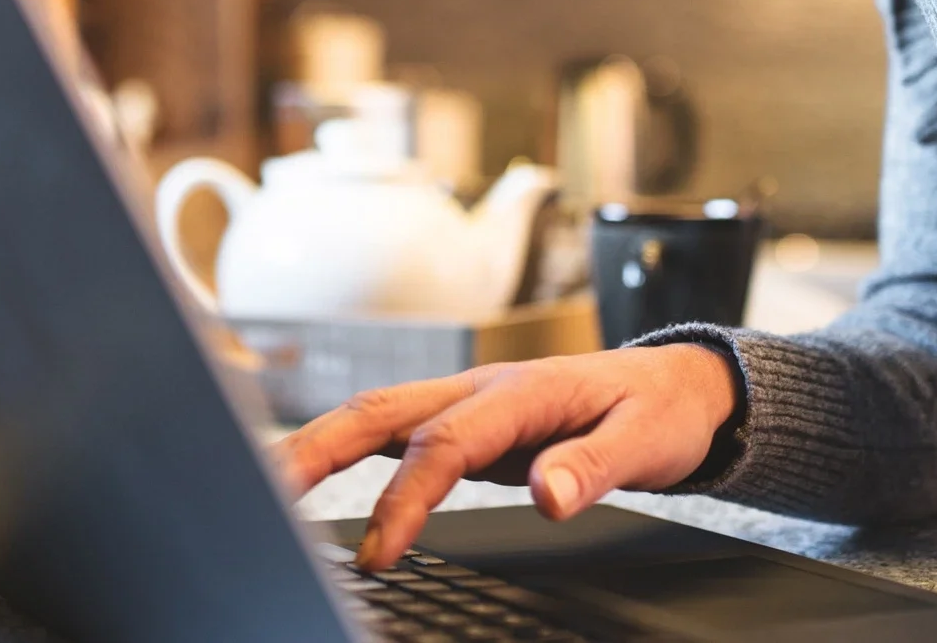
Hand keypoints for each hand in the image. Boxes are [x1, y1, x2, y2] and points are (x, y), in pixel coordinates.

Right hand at [272, 344, 739, 569]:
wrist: (674, 383)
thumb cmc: (657, 410)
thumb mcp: (647, 441)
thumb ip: (594, 467)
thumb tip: (550, 496)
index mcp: (520, 392)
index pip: (445, 444)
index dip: (406, 498)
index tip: (380, 553)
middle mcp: (479, 387)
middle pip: (380, 410)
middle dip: (318, 451)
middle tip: (268, 498)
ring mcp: (464, 399)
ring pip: (373, 414)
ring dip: (315, 446)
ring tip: (263, 489)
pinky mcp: (460, 419)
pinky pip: (389, 430)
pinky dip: (341, 449)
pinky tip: (305, 474)